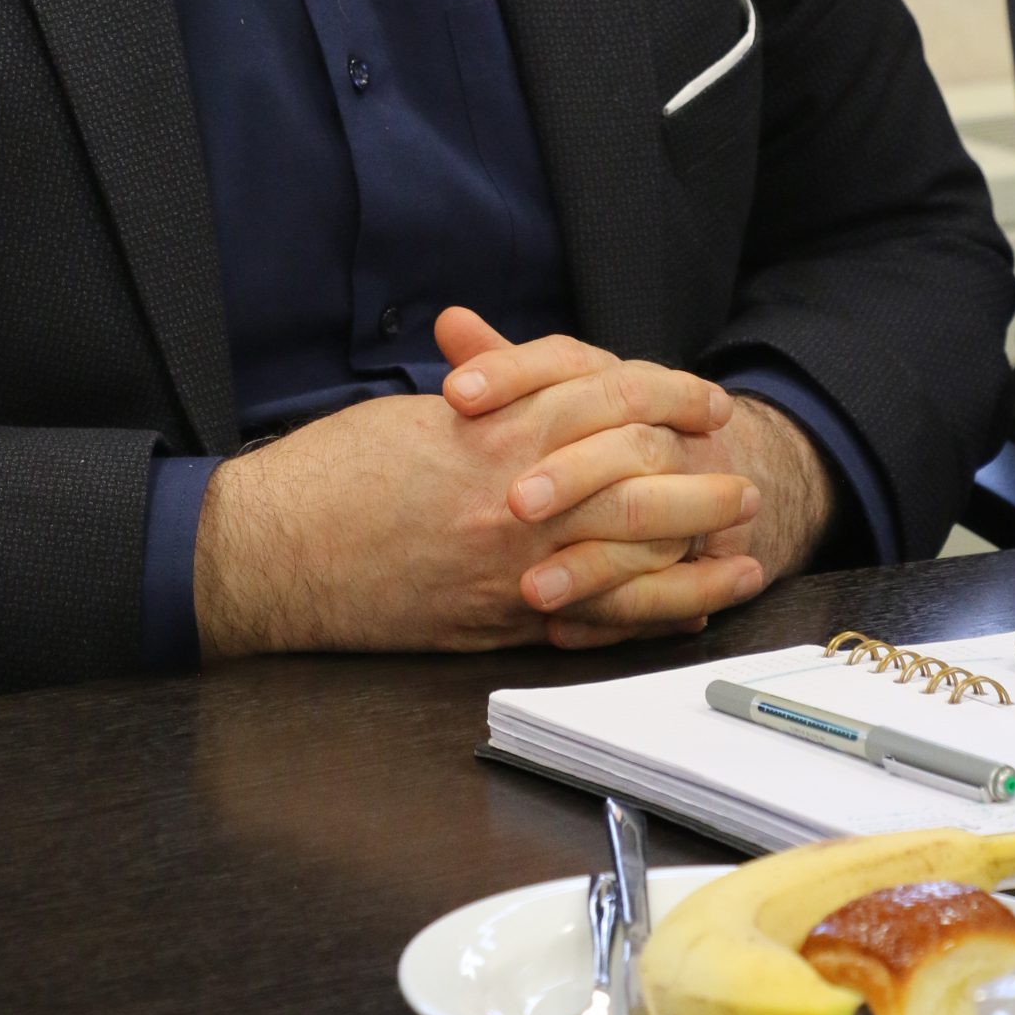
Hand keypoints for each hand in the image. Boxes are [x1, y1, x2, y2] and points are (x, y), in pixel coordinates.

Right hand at [191, 366, 762, 660]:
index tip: (703, 399)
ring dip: (695, 546)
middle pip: (638, 476)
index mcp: (492, 431)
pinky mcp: (498, 621)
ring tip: (743, 544)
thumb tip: (539, 396)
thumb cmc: (329, 474)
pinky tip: (692, 606)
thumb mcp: (414, 418)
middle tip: (740, 474)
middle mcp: (512, 498)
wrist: (271, 551)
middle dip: (699, 475)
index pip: (608, 397)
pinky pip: (598, 619)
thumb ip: (485, 404)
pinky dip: (653, 611)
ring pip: (632, 553)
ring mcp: (510, 566)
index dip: (667, 393)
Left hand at [436, 314, 835, 646]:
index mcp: (616, 380)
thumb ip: (501, 361)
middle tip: (511, 503)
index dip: (510, 372)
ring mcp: (691, 492)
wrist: (714, 465)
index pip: (567, 360)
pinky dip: (614, 615)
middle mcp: (658, 430)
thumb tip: (449, 321)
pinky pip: (665, 593)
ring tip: (532, 590)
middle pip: (622, 443)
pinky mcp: (700, 557)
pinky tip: (560, 633)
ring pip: (648, 525)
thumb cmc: (606, 426)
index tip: (455, 394)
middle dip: (569, 475)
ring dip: (590, 563)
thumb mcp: (558, 390)